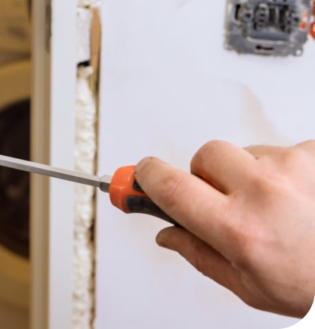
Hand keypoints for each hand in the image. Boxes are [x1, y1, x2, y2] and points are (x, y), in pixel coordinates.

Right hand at [135, 140, 314, 318]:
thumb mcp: (251, 287)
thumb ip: (200, 255)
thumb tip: (167, 232)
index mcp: (238, 230)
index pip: (168, 184)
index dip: (147, 177)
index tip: (140, 177)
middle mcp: (263, 194)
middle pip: (205, 156)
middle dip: (208, 175)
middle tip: (225, 201)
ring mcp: (292, 170)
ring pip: (245, 151)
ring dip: (251, 172)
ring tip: (279, 206)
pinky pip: (283, 150)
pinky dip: (287, 169)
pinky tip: (301, 196)